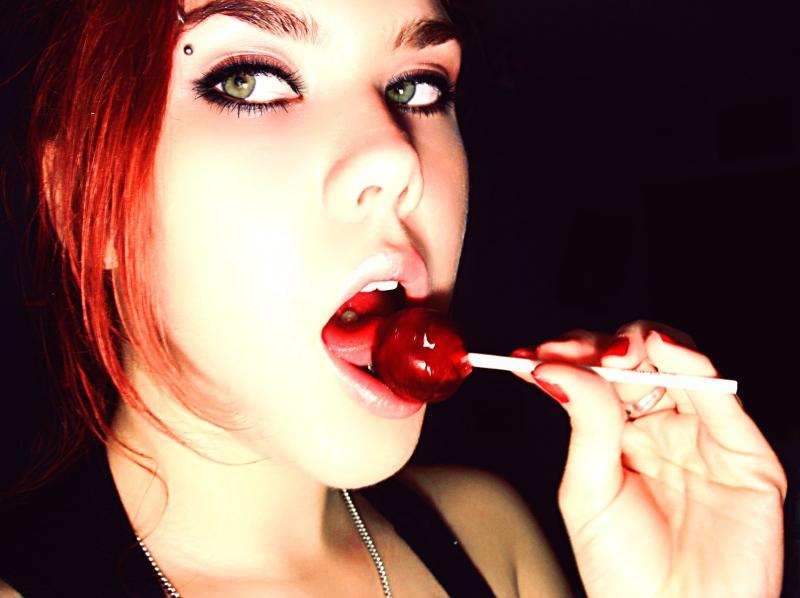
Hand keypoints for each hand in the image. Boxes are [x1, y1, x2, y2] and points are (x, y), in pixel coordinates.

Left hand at [513, 321, 786, 597]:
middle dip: (600, 346)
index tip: (532, 352)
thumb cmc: (627, 571)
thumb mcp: (588, 492)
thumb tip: (554, 368)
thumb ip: (583, 424)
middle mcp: (658, 428)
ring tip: (611, 353)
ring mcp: (700, 436)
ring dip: (642, 343)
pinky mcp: (743, 452)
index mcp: (616, 436)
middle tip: (569, 352)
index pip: (593, 378)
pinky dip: (693, 363)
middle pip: (633, 362)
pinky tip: (661, 348)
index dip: (568, 357)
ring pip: (677, 365)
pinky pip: (720, 397)